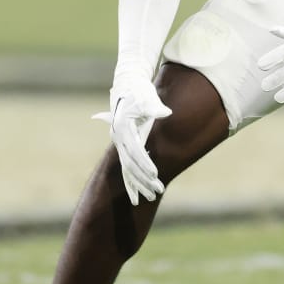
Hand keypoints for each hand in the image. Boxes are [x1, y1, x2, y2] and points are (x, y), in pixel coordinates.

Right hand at [92, 74, 170, 204]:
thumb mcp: (146, 96)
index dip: (144, 163)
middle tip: (156, 192)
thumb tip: (165, 112)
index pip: (135, 150)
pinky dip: (131, 182)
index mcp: (123, 128)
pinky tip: (137, 194)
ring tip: (150, 198)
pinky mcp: (124, 146)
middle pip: (130, 164)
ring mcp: (120, 144)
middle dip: (143, 179)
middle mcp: (119, 139)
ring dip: (138, 184)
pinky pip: (127, 167)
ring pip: (128, 169)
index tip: (155, 174)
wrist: (127, 85)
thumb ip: (154, 106)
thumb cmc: (139, 90)